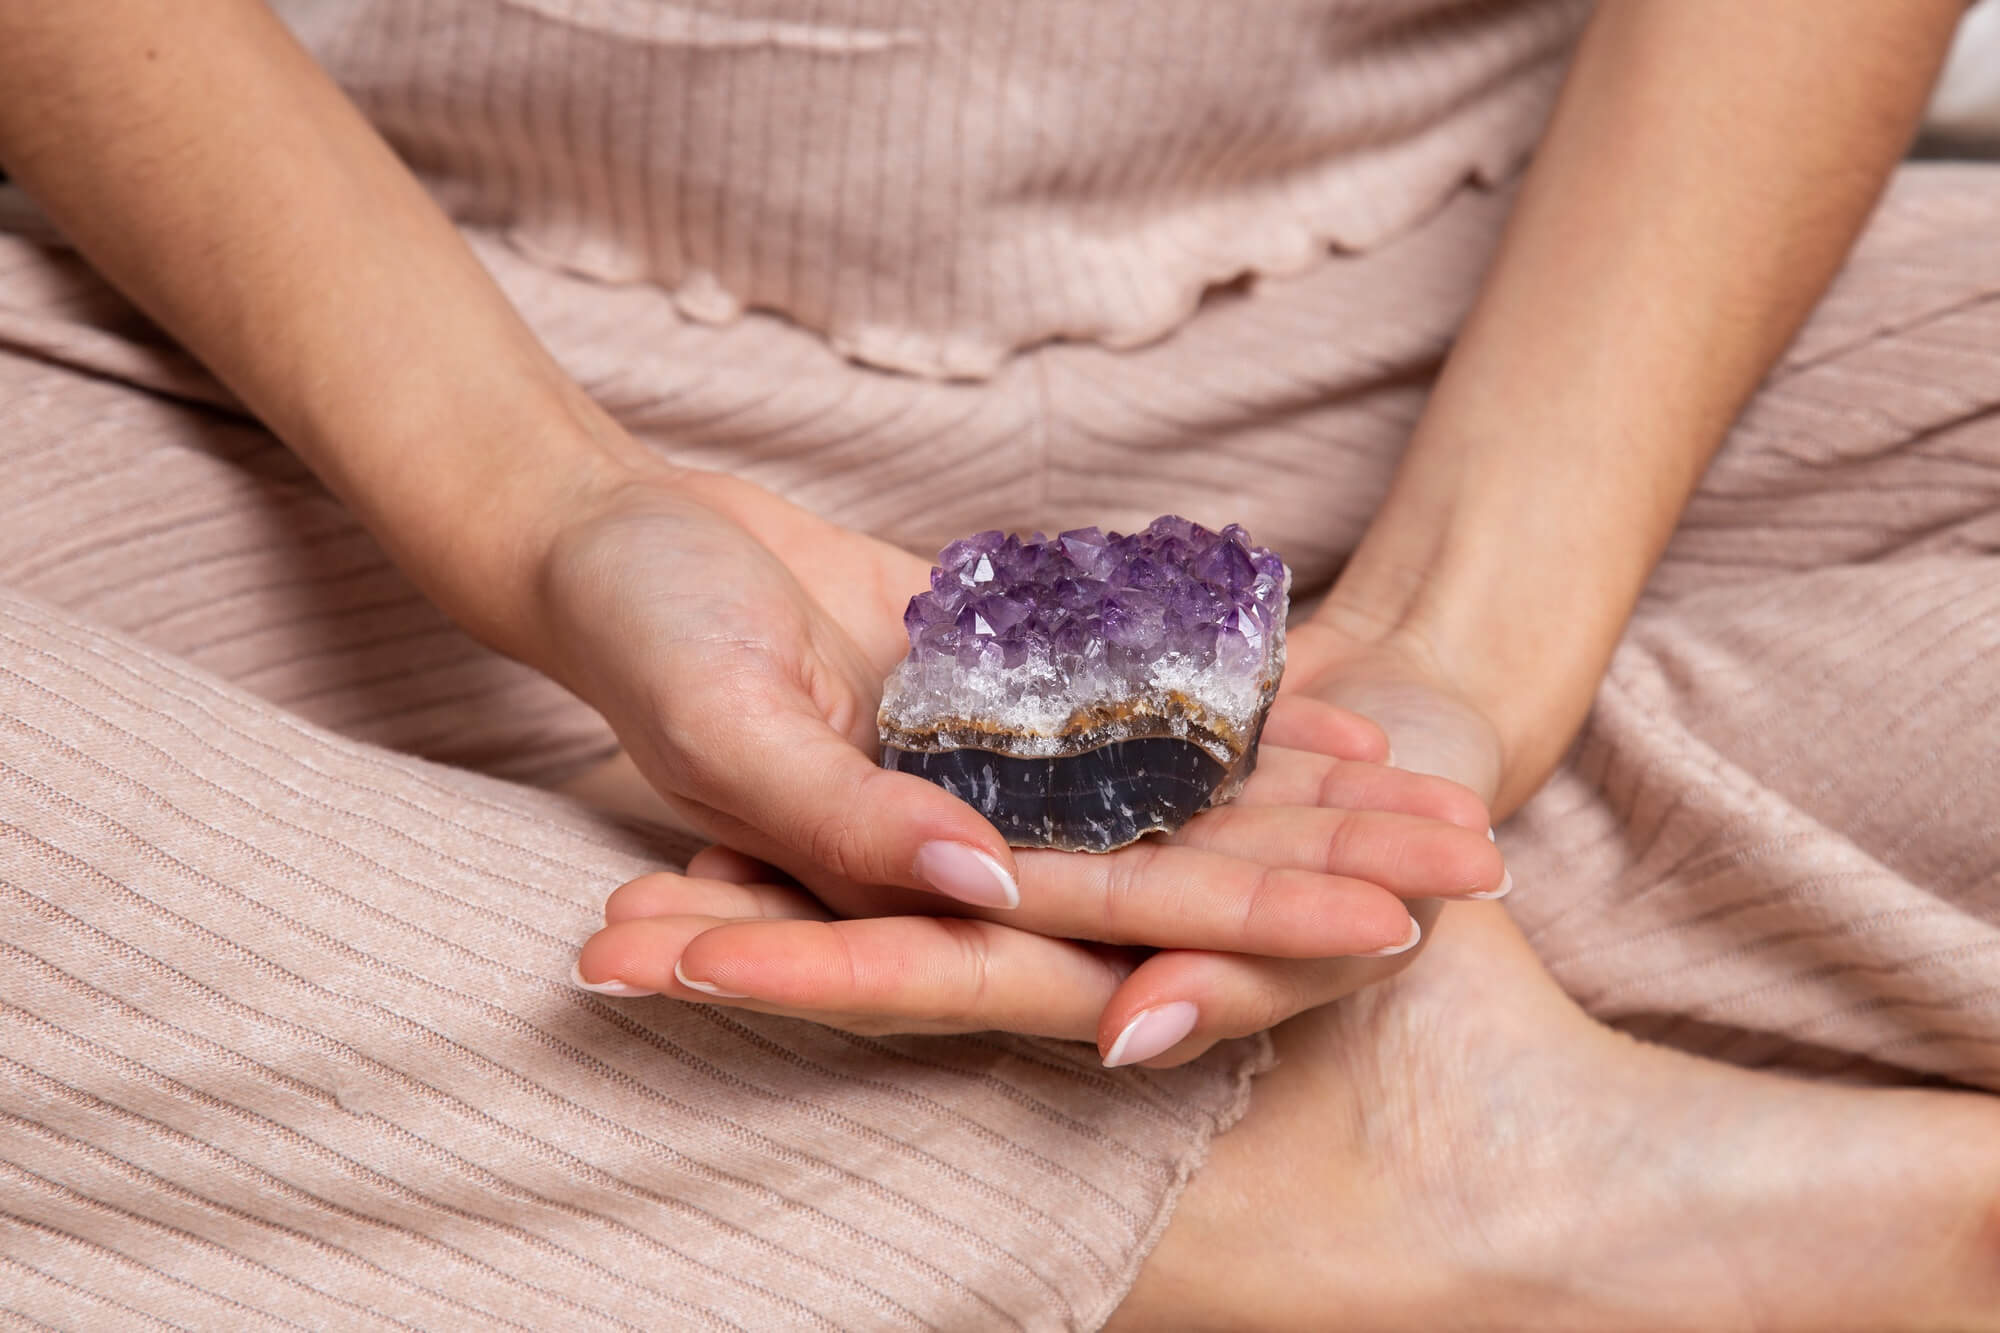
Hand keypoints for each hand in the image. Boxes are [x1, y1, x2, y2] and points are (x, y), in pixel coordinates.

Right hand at [563, 478, 1504, 1060]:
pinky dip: (1226, 710)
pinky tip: (1333, 715)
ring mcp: (993, 763)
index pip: (1108, 917)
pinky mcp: (1000, 685)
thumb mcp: (719, 716)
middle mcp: (969, 836)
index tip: (1386, 929)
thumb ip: (839, 812)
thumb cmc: (637, 626)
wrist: (611, 535)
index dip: (1246, 924)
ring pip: (1174, 796)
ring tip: (1443, 802)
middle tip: (1477, 865)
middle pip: (1175, 866)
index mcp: (908, 872)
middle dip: (1324, 871)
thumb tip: (980, 874)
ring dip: (1306, 800)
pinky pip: (1134, 708)